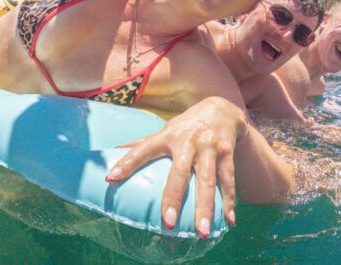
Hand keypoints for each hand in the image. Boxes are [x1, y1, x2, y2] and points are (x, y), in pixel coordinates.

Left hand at [106, 96, 247, 236]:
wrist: (221, 109)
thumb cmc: (186, 126)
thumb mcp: (166, 130)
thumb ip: (143, 143)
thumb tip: (110, 152)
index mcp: (169, 136)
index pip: (144, 149)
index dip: (127, 162)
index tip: (111, 179)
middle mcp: (189, 142)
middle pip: (180, 172)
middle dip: (175, 198)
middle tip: (169, 223)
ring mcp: (210, 147)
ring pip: (208, 180)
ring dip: (206, 206)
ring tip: (202, 231)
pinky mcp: (226, 152)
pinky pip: (228, 179)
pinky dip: (230, 200)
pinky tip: (229, 220)